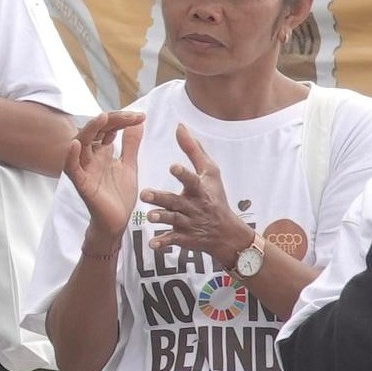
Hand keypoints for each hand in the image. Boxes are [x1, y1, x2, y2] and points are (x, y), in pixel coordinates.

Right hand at [67, 110, 146, 241]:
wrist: (117, 222)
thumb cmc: (118, 195)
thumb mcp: (129, 165)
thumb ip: (131, 144)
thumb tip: (138, 123)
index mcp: (102, 151)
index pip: (108, 128)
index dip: (122, 119)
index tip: (141, 117)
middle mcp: (91, 157)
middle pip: (95, 131)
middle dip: (111, 120)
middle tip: (131, 116)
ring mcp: (85, 169)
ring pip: (81, 144)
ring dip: (90, 130)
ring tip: (102, 118)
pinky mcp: (82, 184)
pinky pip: (72, 169)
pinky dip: (71, 157)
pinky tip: (76, 145)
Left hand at [139, 124, 257, 266]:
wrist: (226, 233)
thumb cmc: (215, 197)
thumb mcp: (210, 173)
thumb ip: (193, 150)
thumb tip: (179, 126)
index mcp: (200, 190)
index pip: (192, 180)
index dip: (183, 174)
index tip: (173, 167)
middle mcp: (195, 206)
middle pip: (176, 201)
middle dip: (162, 198)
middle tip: (144, 193)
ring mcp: (190, 223)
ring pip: (173, 221)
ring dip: (161, 219)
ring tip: (149, 216)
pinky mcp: (185, 238)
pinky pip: (173, 241)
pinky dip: (163, 242)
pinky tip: (151, 244)